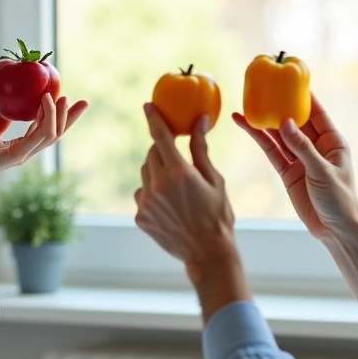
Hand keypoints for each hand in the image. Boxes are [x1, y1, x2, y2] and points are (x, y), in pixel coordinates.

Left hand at [0, 94, 88, 194]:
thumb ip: (1, 123)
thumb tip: (8, 107)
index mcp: (21, 148)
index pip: (48, 132)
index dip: (62, 118)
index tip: (71, 100)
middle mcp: (26, 152)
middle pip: (56, 134)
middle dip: (71, 118)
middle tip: (83, 100)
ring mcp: (22, 154)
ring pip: (51, 134)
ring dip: (58, 114)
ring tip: (59, 96)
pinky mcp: (15, 155)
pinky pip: (37, 135)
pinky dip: (45, 117)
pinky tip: (44, 100)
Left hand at [134, 104, 235, 264]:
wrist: (207, 252)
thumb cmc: (217, 214)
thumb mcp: (214, 179)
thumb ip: (201, 149)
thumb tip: (199, 122)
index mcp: (179, 173)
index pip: (161, 137)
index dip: (153, 119)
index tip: (147, 106)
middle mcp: (158, 185)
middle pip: (151, 154)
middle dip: (162, 151)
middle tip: (177, 158)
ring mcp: (146, 202)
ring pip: (145, 173)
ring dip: (156, 172)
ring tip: (177, 189)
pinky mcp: (140, 216)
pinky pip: (141, 193)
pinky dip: (151, 192)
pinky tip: (169, 205)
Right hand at [231, 96, 357, 242]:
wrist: (334, 231)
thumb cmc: (339, 201)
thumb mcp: (322, 172)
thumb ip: (302, 148)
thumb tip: (285, 122)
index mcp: (333, 141)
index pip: (317, 112)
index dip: (303, 96)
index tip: (289, 79)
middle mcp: (316, 146)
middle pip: (294, 120)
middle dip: (279, 105)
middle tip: (262, 88)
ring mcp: (300, 159)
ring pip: (279, 135)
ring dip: (264, 121)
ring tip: (245, 104)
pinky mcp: (287, 172)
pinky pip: (271, 151)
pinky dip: (259, 139)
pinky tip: (246, 126)